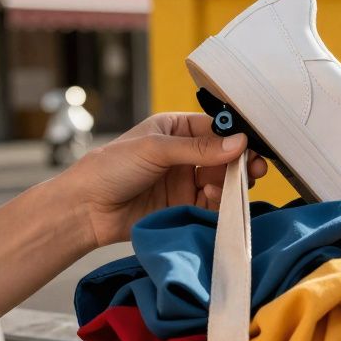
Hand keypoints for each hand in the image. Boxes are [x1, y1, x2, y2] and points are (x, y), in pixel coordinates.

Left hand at [66, 112, 268, 248]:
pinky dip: (219, 201)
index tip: (252, 146)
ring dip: (231, 183)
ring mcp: (185, 181)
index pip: (216, 129)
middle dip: (241, 162)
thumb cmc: (109, 168)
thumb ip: (199, 148)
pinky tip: (212, 197)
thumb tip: (239, 143)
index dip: (236, 137)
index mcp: (175, 130)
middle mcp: (184, 155)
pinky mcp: (185, 206)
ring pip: (223, 180)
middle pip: (225, 157)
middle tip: (255, 169)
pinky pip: (213, 203)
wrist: (86, 210)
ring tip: (226, 186)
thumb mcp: (155, 149)